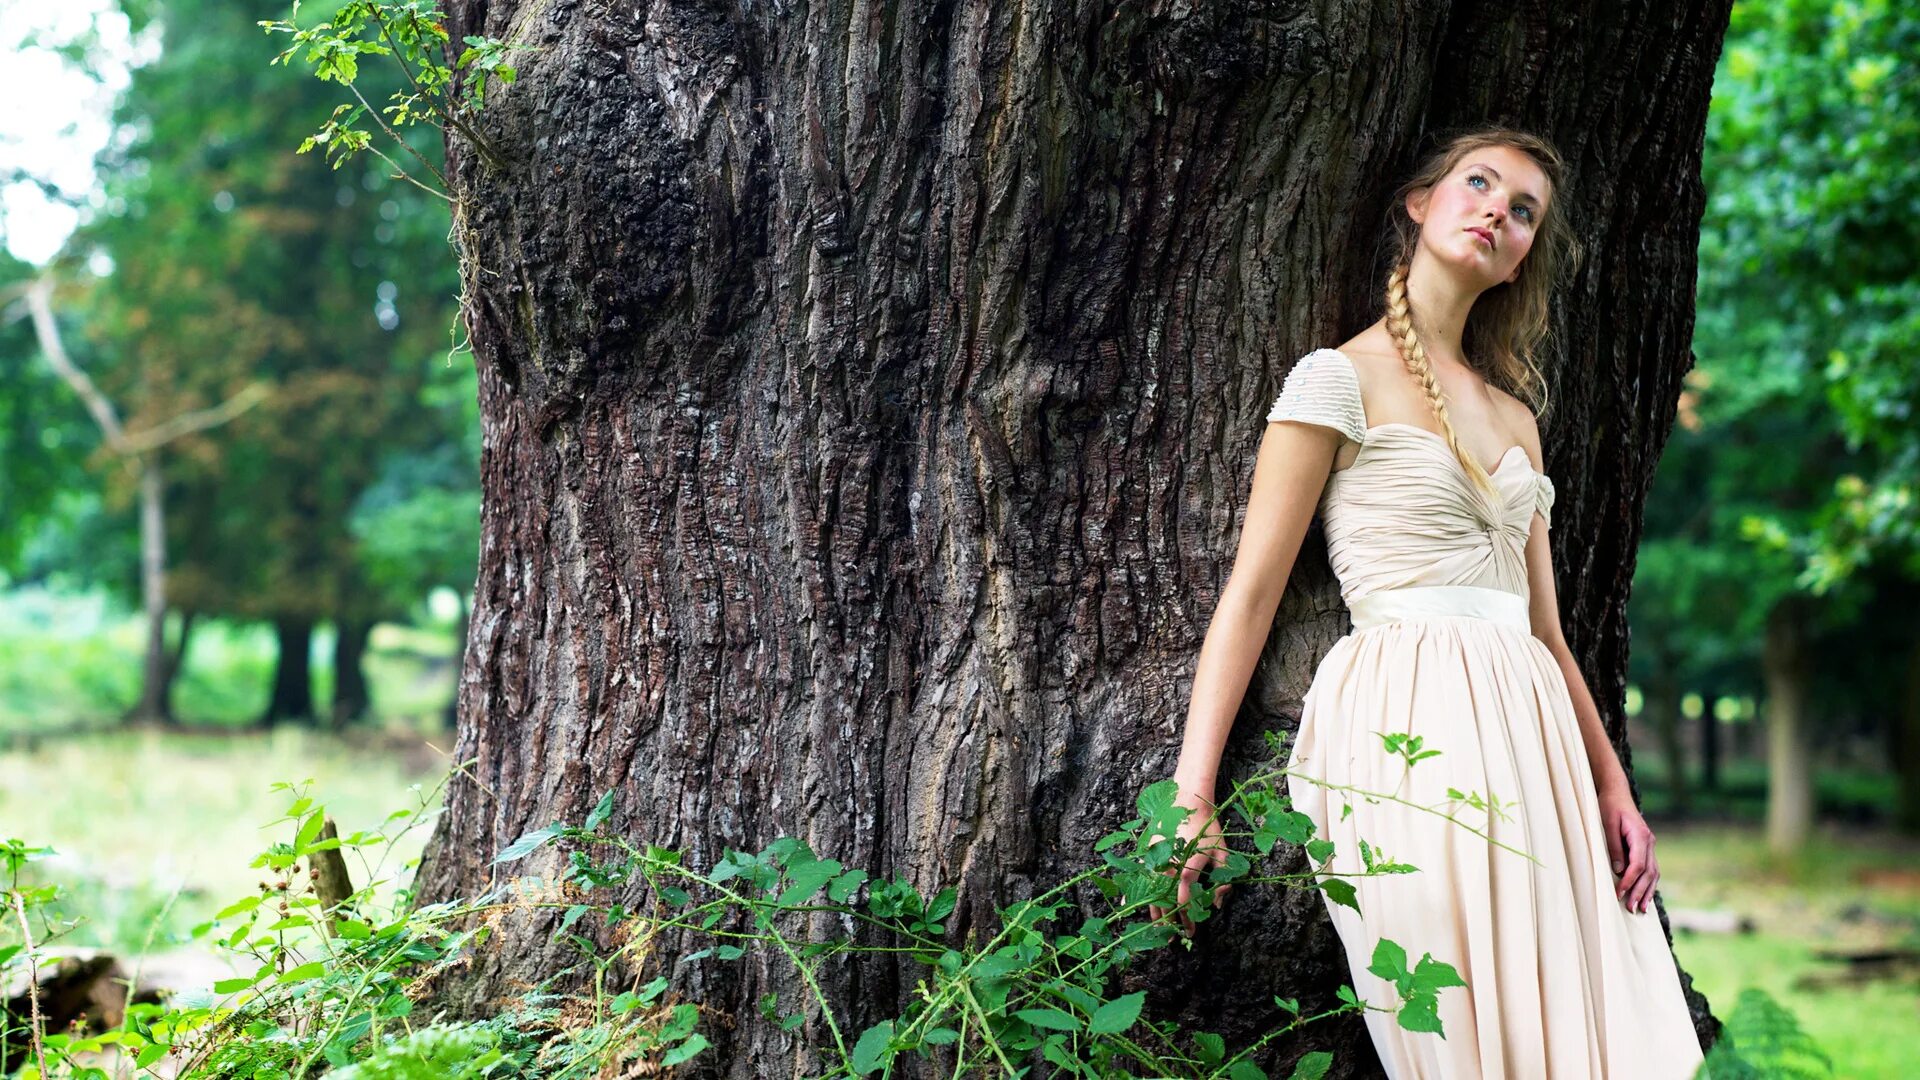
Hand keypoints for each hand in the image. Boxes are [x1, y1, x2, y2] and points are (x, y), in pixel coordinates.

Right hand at [1142, 786, 1231, 936]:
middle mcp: (1169, 863)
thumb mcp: (1222, 850)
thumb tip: (1217, 904)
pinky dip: (1132, 891)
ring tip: (1158, 927)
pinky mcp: (1147, 851)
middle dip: (1170, 921)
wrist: (1187, 798)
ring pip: (1151, 891)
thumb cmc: (1208, 825)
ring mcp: (1156, 857)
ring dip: (1154, 912)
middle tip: (1174, 937)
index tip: (1191, 931)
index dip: (1187, 917)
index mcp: (1189, 864)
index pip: (1186, 898)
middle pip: (1166, 900)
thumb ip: (1223, 879)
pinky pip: (1139, 876)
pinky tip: (1128, 906)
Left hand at [1598, 786, 1659, 913]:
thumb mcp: (1607, 824)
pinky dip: (1649, 883)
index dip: (1628, 881)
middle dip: (1639, 891)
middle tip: (1631, 908)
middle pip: (1648, 872)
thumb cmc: (1609, 806)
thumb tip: (1618, 870)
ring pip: (1653, 872)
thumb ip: (1613, 847)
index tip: (1619, 893)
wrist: (1617, 792)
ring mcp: (1650, 844)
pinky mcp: (1646, 847)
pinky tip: (1645, 895)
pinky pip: (1651, 868)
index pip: (1637, 865)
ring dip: (1647, 891)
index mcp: (1641, 836)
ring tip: (1642, 909)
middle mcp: (1649, 842)